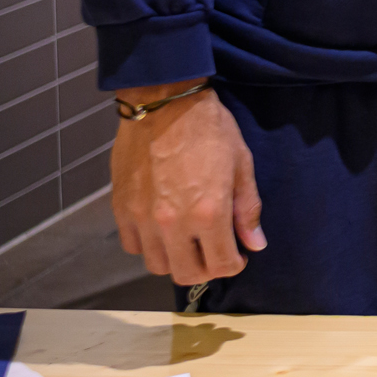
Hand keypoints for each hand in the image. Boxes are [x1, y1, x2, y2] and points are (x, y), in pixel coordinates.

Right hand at [110, 87, 264, 285]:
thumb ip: (247, 209)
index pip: (221, 265)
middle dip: (205, 269)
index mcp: (208, 213)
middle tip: (212, 252)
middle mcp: (173, 223)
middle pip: (187, 274)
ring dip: (175, 259)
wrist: (164, 102)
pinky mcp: (121, 208)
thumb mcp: (240, 165)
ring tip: (186, 241)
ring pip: (157, 265)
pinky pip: (132, 245)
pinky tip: (161, 229)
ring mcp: (143, 218)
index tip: (236, 256)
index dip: (233, 265)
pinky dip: (148, 245)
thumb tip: (255, 244)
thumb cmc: (209, 129)